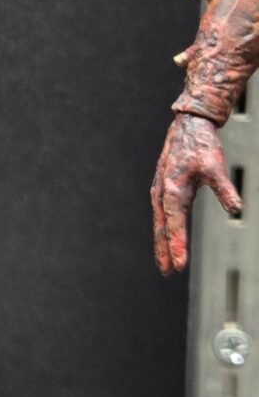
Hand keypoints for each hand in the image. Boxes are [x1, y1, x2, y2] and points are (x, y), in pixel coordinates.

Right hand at [151, 116, 240, 273]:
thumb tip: (237, 209)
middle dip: (165, 249)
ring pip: (160, 222)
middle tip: (168, 271)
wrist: (189, 125)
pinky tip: (166, 236)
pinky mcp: (163, 188)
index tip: (180, 264)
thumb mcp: (215, 167)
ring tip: (164, 261)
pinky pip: (162, 214)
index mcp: (173, 190)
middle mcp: (162, 192)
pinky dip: (163, 228)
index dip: (178, 245)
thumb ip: (224, 189)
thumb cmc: (201, 145)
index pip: (176, 224)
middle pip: (163, 227)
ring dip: (161, 242)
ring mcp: (160, 190)